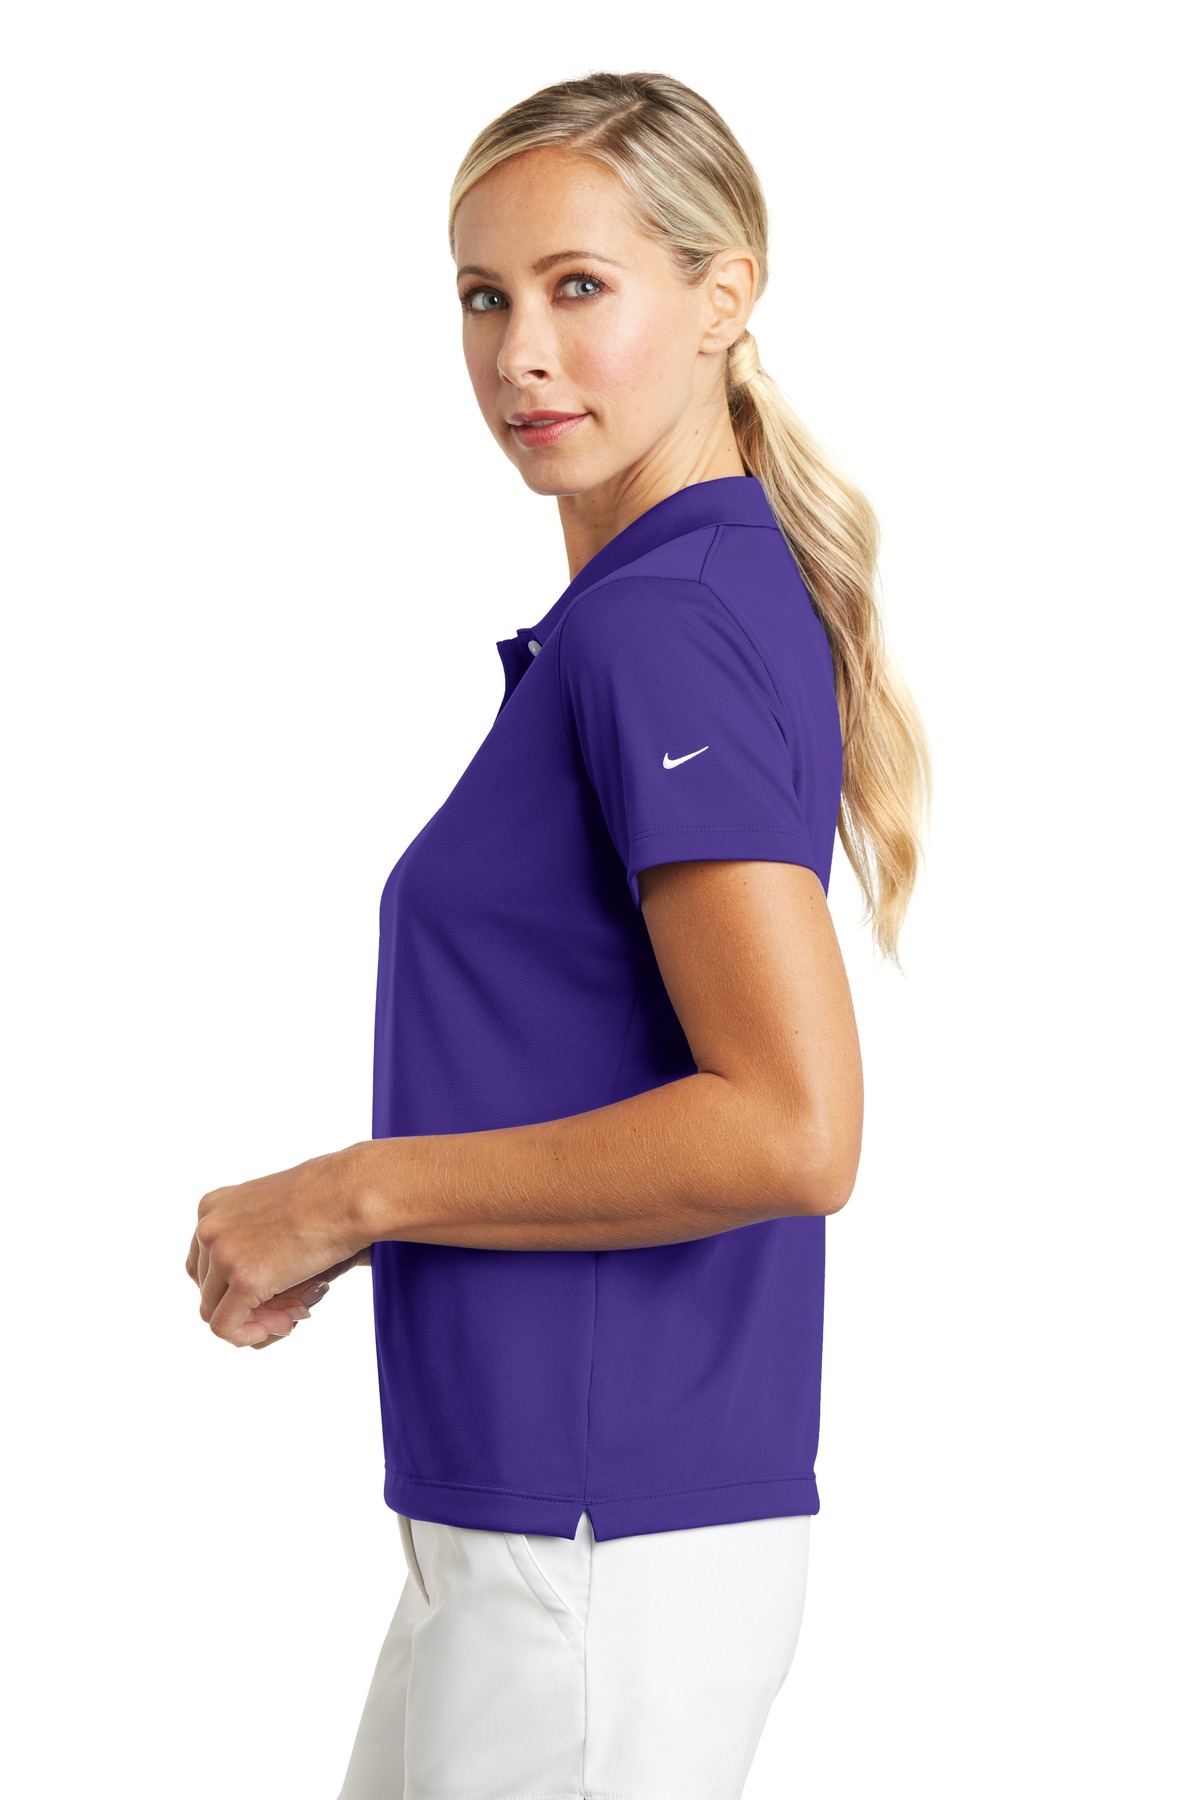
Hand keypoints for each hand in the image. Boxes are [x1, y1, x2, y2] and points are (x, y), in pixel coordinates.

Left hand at [186, 1144, 372, 1347]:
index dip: (230, 1286)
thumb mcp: (273, 1210)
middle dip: (242, 1305)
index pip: (203, 1263)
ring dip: (251, 1321)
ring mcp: (222, 1255)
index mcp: (212, 1207)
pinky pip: (226, 1327)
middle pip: (208, 1288)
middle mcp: (209, 1229)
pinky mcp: (244, 1280)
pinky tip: (282, 1326)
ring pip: (213, 1310)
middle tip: (284, 1308)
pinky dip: (247, 1336)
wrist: (347, 1194)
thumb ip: (252, 1239)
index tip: (265, 1290)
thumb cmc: (325, 1196)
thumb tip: (252, 1286)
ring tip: (291, 1313)